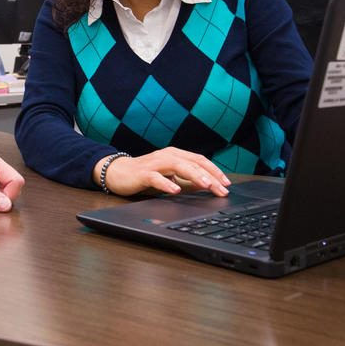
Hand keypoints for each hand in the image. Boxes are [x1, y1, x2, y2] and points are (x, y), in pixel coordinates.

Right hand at [101, 147, 230, 196]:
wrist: (117, 173)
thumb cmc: (144, 176)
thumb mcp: (170, 179)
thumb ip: (187, 182)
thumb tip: (207, 185)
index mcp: (175, 155)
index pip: (200, 161)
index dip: (215, 171)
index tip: (227, 184)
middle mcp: (167, 155)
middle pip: (193, 163)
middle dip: (211, 177)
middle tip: (223, 190)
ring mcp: (155, 163)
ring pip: (179, 166)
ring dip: (195, 175)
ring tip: (207, 185)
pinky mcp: (143, 173)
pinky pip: (156, 178)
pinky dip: (167, 183)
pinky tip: (175, 190)